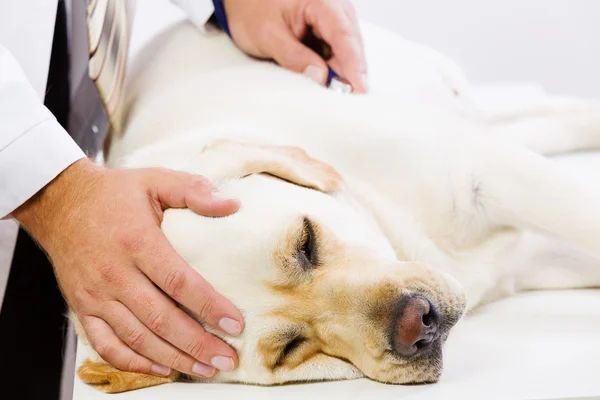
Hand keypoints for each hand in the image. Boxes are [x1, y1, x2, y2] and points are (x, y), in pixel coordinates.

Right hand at [14, 159, 243, 377]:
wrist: (60, 202)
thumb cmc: (115, 193)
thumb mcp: (156, 180)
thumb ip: (194, 190)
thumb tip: (233, 204)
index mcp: (137, 241)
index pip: (179, 282)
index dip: (209, 306)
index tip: (235, 324)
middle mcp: (114, 273)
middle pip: (161, 319)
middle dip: (198, 344)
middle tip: (228, 358)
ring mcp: (95, 294)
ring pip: (137, 338)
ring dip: (174, 358)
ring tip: (205, 369)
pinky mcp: (82, 307)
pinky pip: (106, 344)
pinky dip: (134, 362)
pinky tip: (162, 368)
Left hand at [223, 0, 367, 91]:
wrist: (241, 2)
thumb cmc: (251, 9)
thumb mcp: (268, 35)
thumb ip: (293, 56)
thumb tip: (318, 77)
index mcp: (321, 1)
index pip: (344, 35)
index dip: (354, 64)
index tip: (359, 88)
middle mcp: (334, 7)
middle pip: (351, 45)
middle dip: (349, 73)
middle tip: (345, 101)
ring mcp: (332, 20)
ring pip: (346, 52)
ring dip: (340, 73)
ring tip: (332, 95)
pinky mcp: (327, 32)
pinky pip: (336, 54)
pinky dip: (332, 69)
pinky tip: (326, 83)